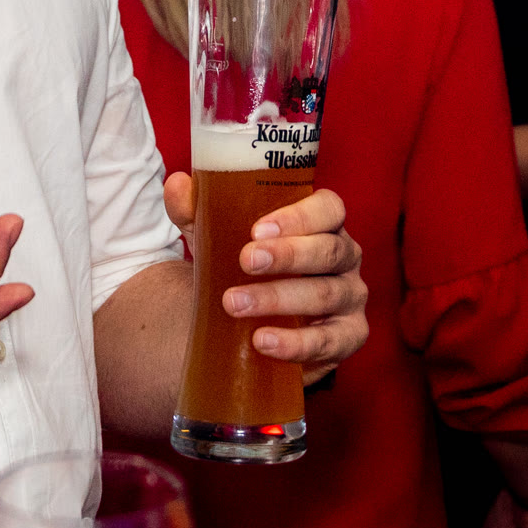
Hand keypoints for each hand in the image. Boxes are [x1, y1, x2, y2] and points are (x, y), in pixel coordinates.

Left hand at [163, 174, 366, 382]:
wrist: (249, 324)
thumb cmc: (242, 268)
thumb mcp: (217, 237)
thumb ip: (196, 211)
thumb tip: (177, 184)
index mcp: (321, 224)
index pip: (328, 208)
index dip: (299, 216)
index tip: (257, 229)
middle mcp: (344, 258)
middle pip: (329, 251)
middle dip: (287, 255)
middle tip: (245, 261)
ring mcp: (350, 298)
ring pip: (326, 294)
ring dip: (278, 298)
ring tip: (234, 304)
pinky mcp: (348, 338)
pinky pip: (330, 342)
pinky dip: (295, 343)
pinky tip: (261, 341)